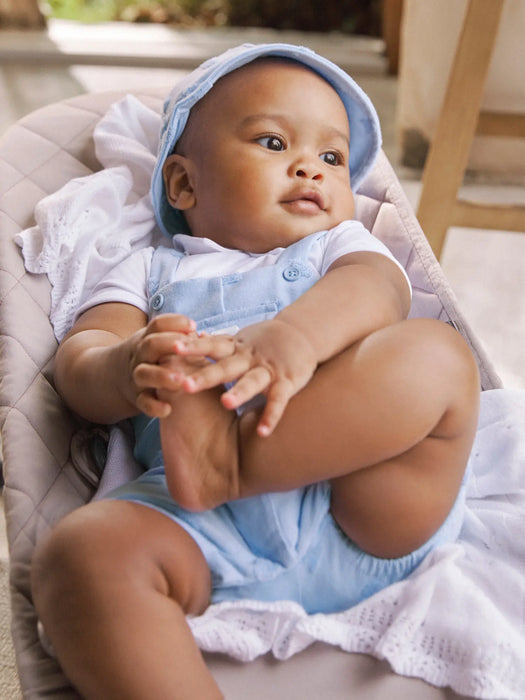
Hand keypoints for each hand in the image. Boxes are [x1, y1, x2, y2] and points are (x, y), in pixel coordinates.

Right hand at [124, 313, 203, 416]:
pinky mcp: (137, 398)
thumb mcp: (159, 343)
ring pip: (144, 373)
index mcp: (148, 339)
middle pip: (150, 345)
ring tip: (182, 381)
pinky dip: (154, 407)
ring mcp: (137, 377)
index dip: (175, 323)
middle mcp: (141, 356)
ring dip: (162, 376)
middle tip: (188, 348)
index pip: (158, 325)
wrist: (116, 377)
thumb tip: (205, 336)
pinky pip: (143, 403)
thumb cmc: (153, 357)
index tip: (193, 326)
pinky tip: (168, 409)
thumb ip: (180, 339)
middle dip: (168, 344)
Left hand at [171, 319, 317, 434]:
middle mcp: (250, 358)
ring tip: (225, 403)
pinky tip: (263, 432)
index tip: (171, 348)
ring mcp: (269, 369)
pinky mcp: (288, 381)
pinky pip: (279, 400)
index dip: (192, 347)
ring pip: (252, 380)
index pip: (210, 346)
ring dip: (240, 391)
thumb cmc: (266, 341)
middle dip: (206, 375)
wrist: (304, 333)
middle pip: (225, 366)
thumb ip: (219, 342)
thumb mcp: (242, 339)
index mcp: (236, 348)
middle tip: (185, 385)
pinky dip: (272, 415)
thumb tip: (195, 337)